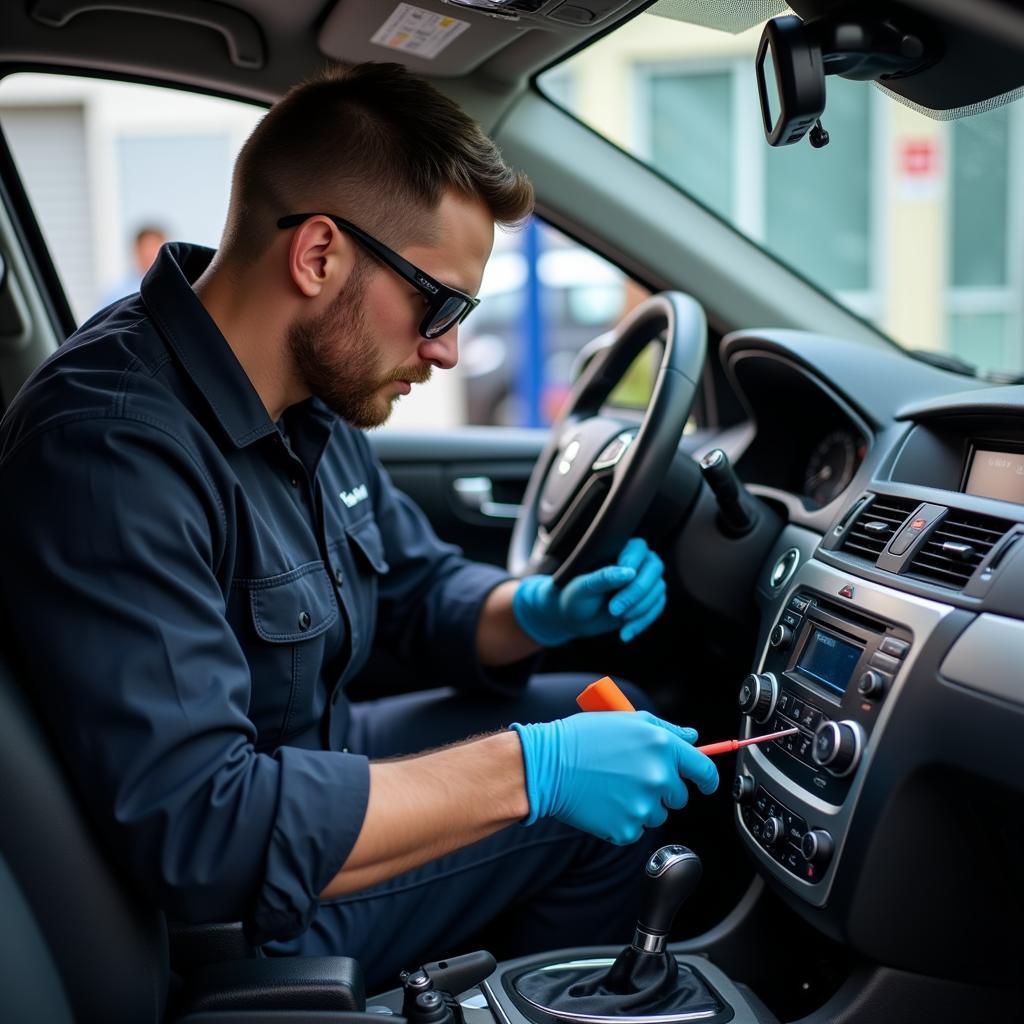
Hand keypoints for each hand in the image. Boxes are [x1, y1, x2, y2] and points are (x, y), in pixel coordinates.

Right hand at [511, 711, 717, 844]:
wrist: (547, 765)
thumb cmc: (583, 738)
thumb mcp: (627, 720)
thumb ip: (666, 729)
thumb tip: (693, 738)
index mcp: (662, 747)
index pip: (703, 770)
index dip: (706, 779)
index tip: (703, 783)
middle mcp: (658, 777)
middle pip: (679, 797)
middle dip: (663, 790)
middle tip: (633, 777)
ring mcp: (643, 806)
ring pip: (657, 815)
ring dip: (642, 805)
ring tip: (613, 787)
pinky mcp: (626, 829)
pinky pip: (635, 829)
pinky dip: (622, 820)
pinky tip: (603, 802)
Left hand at [512, 537, 665, 645]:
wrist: (575, 617)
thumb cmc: (575, 595)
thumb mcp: (583, 587)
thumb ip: (603, 577)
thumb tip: (629, 573)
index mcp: (619, 549)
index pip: (639, 548)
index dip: (634, 562)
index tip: (622, 579)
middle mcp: (638, 561)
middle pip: (654, 569)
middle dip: (636, 591)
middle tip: (614, 609)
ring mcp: (647, 581)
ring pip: (658, 590)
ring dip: (640, 608)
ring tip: (618, 619)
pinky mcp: (649, 601)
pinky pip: (656, 609)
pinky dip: (642, 622)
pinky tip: (625, 634)